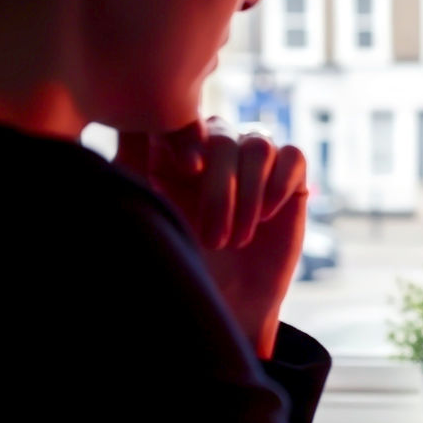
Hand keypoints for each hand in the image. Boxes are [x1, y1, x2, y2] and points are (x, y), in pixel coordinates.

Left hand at [115, 118, 307, 358]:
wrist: (232, 302)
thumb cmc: (187, 269)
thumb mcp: (154, 222)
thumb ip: (135, 171)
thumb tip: (129, 127)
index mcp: (174, 154)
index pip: (181, 120)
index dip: (185, 138)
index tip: (187, 175)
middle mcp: (215, 151)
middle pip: (222, 135)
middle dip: (220, 191)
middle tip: (215, 241)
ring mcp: (255, 163)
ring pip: (258, 144)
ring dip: (250, 194)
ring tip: (241, 238)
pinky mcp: (291, 178)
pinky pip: (293, 156)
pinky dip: (280, 183)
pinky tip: (269, 216)